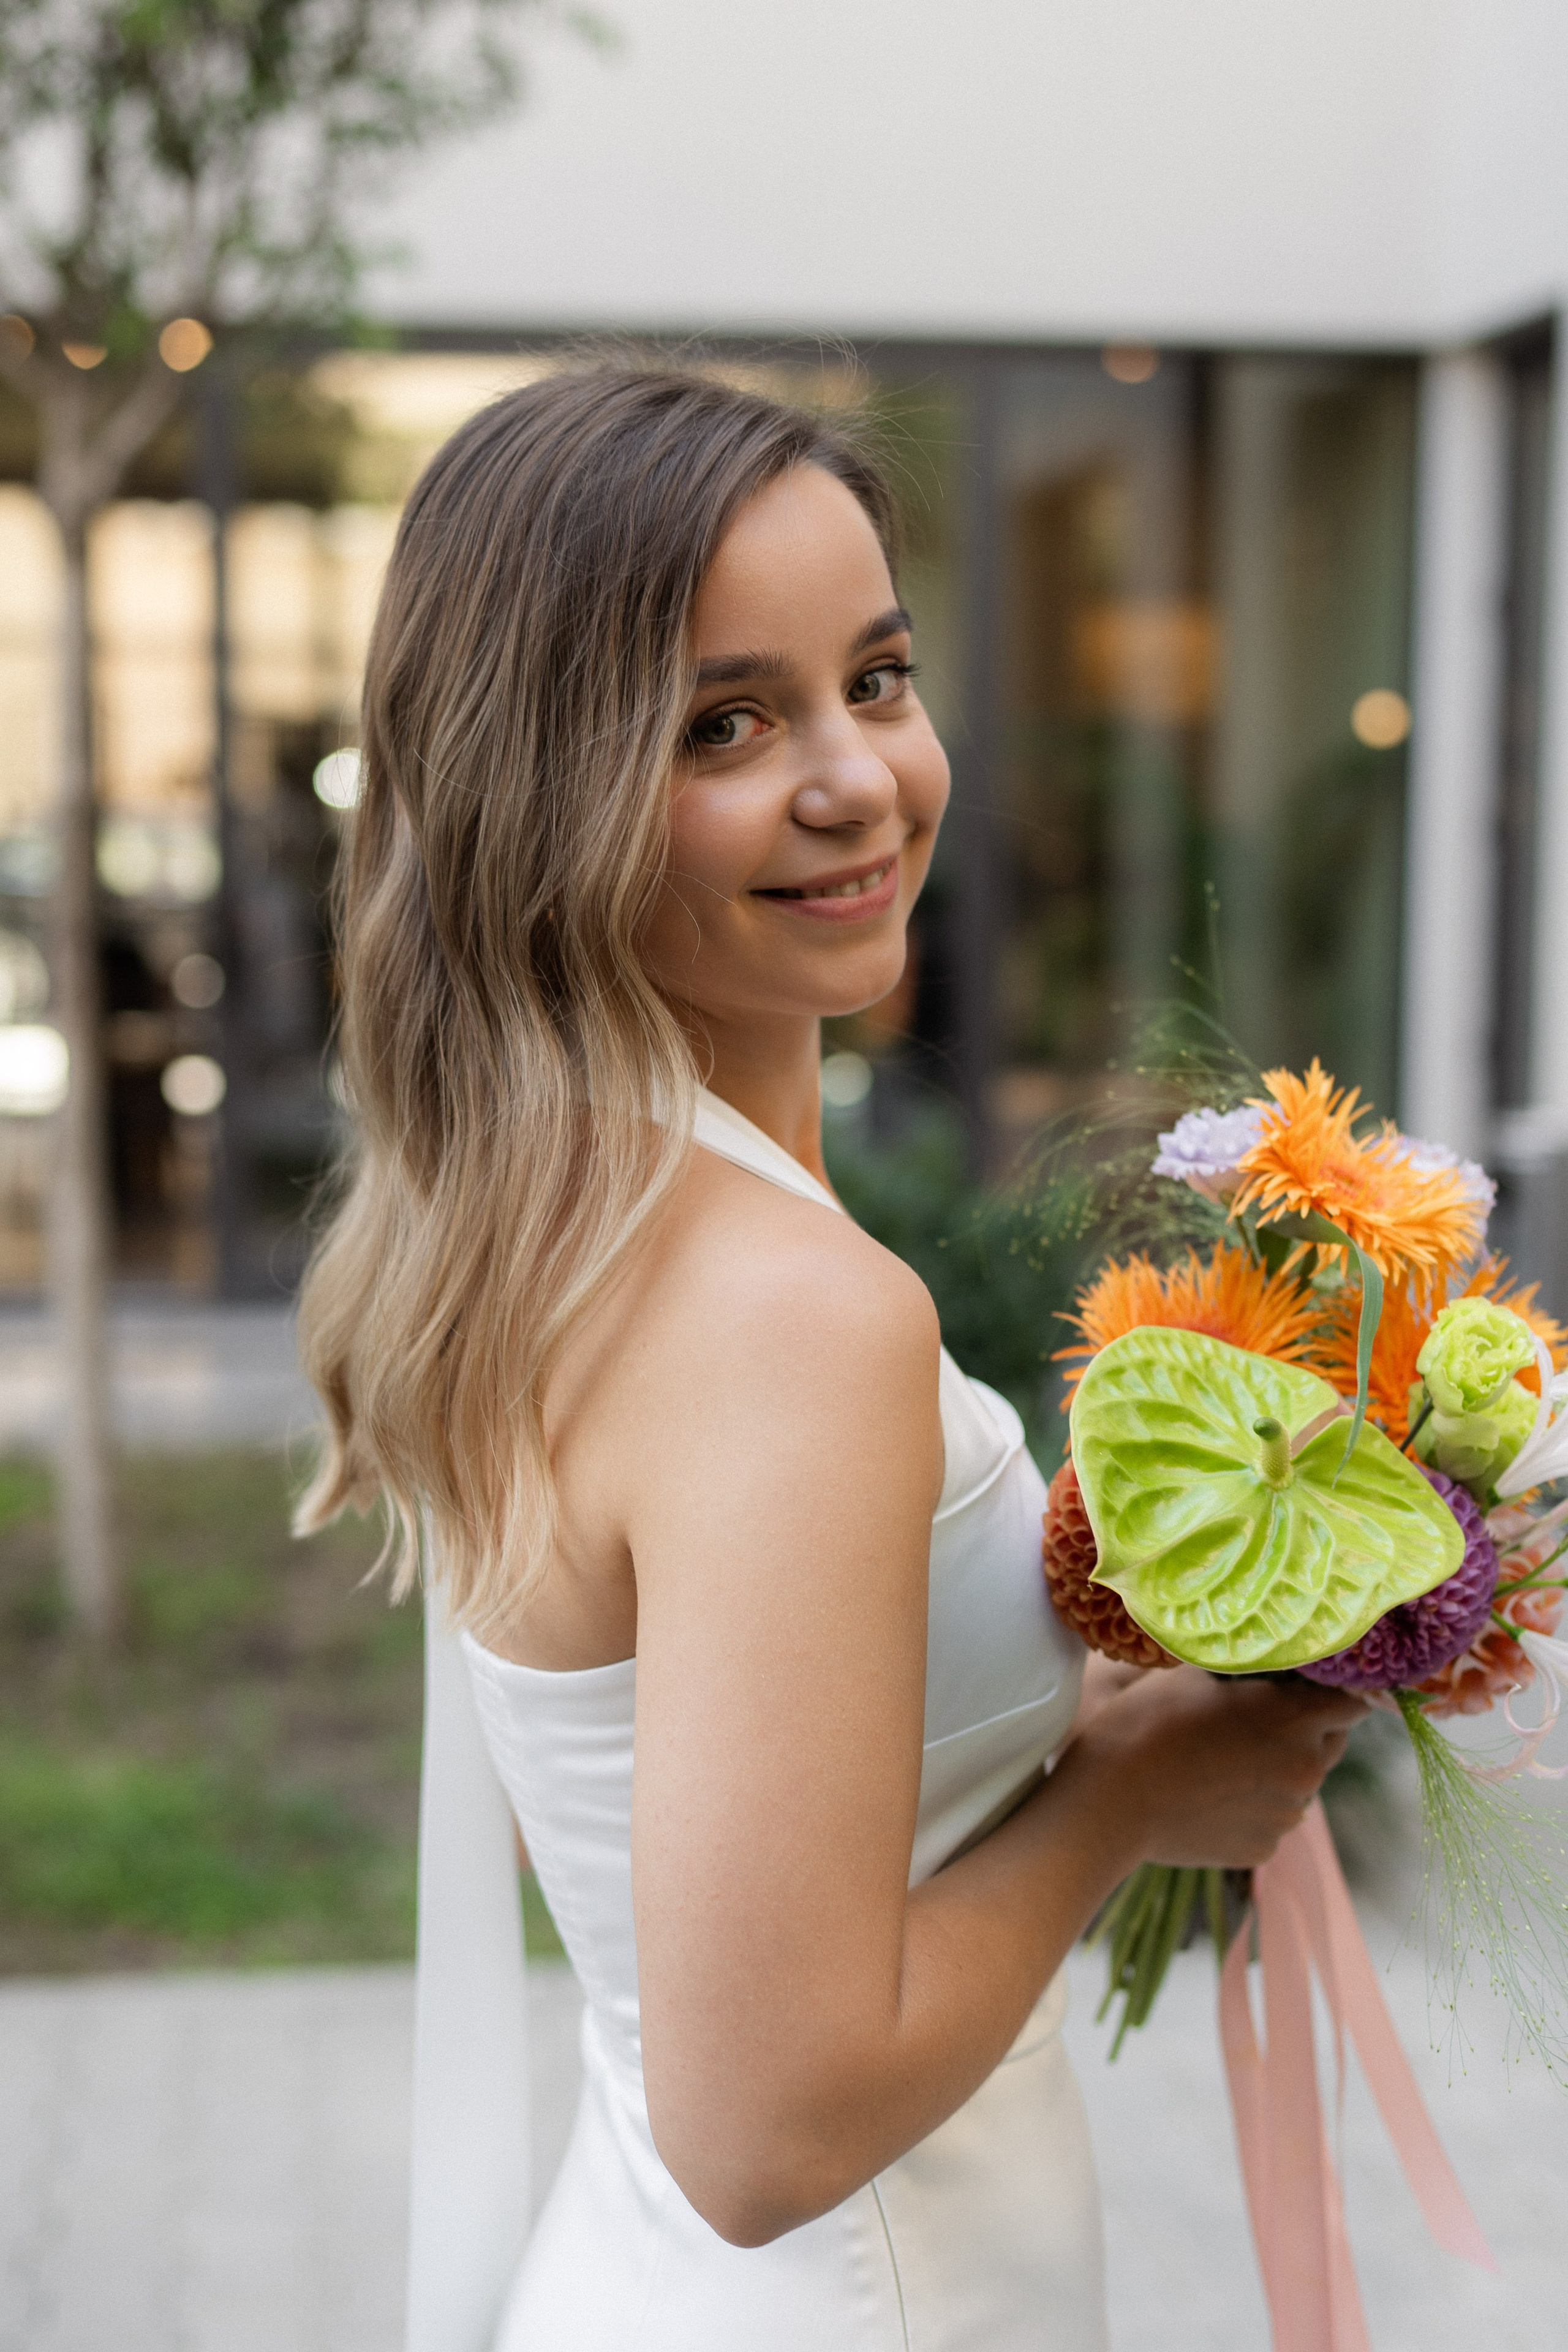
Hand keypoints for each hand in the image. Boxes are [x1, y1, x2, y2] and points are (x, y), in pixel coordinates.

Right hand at [1070, 1666, 1366, 1868]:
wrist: (1110, 1802)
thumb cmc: (1148, 1724)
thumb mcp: (1197, 1674)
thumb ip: (1246, 1668)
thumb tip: (1266, 1659)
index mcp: (1297, 1722)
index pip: (1353, 1701)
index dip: (1335, 1688)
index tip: (1310, 1682)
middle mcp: (1306, 1773)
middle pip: (1331, 1743)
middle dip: (1307, 1727)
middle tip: (1259, 1714)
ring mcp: (1286, 1817)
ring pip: (1300, 1782)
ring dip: (1279, 1766)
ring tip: (1225, 1756)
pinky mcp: (1263, 1849)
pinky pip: (1272, 1817)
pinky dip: (1254, 1803)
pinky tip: (1211, 1791)